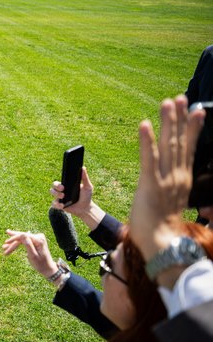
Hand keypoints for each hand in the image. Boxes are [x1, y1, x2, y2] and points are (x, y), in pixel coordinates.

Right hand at [2, 230, 58, 278]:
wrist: (47, 268)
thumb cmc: (41, 264)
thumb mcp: (33, 256)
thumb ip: (28, 245)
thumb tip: (22, 234)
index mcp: (38, 239)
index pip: (23, 235)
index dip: (13, 238)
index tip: (5, 243)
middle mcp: (38, 236)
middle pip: (22, 237)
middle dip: (12, 242)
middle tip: (3, 246)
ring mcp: (37, 238)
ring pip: (22, 239)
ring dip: (13, 243)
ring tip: (4, 247)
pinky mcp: (35, 241)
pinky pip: (24, 241)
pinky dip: (17, 244)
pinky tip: (10, 243)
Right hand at [51, 168, 104, 230]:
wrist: (86, 208)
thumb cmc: (87, 196)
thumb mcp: (87, 187)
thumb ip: (85, 178)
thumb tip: (83, 167)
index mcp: (66, 186)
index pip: (58, 183)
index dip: (57, 184)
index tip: (63, 186)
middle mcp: (61, 191)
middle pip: (52, 187)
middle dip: (55, 188)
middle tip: (63, 189)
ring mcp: (60, 199)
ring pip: (52, 195)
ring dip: (56, 195)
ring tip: (63, 197)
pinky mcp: (60, 206)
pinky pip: (54, 204)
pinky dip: (57, 205)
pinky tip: (62, 205)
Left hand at [130, 96, 205, 262]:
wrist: (161, 243)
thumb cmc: (162, 225)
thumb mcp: (171, 201)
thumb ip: (172, 187)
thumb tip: (175, 180)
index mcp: (182, 179)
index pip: (189, 148)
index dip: (192, 128)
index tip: (197, 110)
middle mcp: (177, 176)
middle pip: (179, 142)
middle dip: (180, 119)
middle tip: (180, 99)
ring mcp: (165, 179)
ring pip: (167, 146)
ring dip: (167, 123)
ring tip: (167, 103)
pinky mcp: (149, 184)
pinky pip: (148, 159)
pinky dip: (147, 141)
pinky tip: (145, 125)